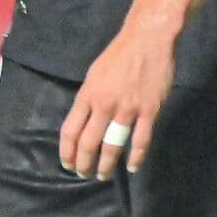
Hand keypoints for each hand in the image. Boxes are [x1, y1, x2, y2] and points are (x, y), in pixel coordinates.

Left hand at [60, 18, 177, 178]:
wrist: (147, 41)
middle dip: (84, 163)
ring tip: (103, 175)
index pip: (70, 131)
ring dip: (106, 165)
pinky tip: (132, 167)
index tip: (67, 164)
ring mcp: (127, 109)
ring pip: (112, 145)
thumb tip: (82, 122)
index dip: (67, 152)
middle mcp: (103, 105)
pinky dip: (137, 157)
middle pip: (88, 143)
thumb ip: (88, 100)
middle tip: (84, 174)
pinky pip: (141, 140)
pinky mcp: (149, 110)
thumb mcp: (93, 76)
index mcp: (87, 96)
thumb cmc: (118, 57)